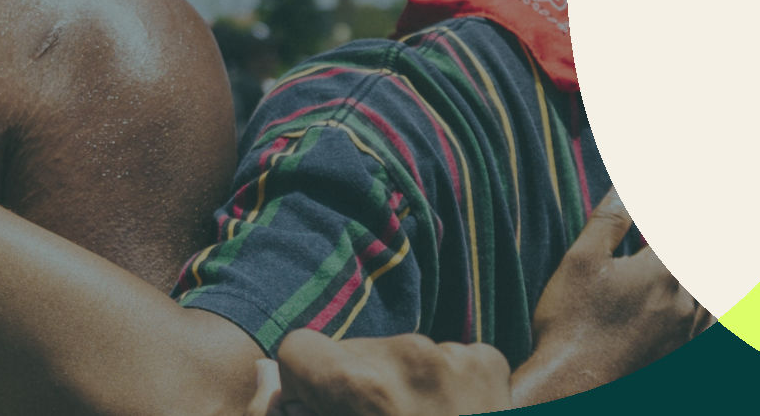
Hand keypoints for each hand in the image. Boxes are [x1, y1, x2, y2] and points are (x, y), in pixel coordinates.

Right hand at [266, 330, 511, 415]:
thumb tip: (271, 387)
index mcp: (363, 385)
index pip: (300, 350)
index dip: (305, 386)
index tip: (321, 412)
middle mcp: (410, 357)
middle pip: (352, 352)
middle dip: (355, 387)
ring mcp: (455, 356)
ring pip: (400, 356)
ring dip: (400, 387)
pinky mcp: (489, 360)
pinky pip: (446, 361)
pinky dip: (444, 388)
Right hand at [511, 192, 711, 404]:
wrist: (574, 387)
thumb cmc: (571, 323)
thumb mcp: (580, 261)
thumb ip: (609, 221)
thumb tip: (626, 188)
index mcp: (663, 271)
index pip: (685, 230)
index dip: (683, 213)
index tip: (680, 211)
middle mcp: (686, 301)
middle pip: (707, 263)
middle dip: (705, 244)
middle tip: (698, 241)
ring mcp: (689, 332)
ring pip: (716, 295)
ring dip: (709, 279)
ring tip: (693, 269)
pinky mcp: (684, 354)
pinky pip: (713, 324)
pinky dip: (713, 307)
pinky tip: (707, 305)